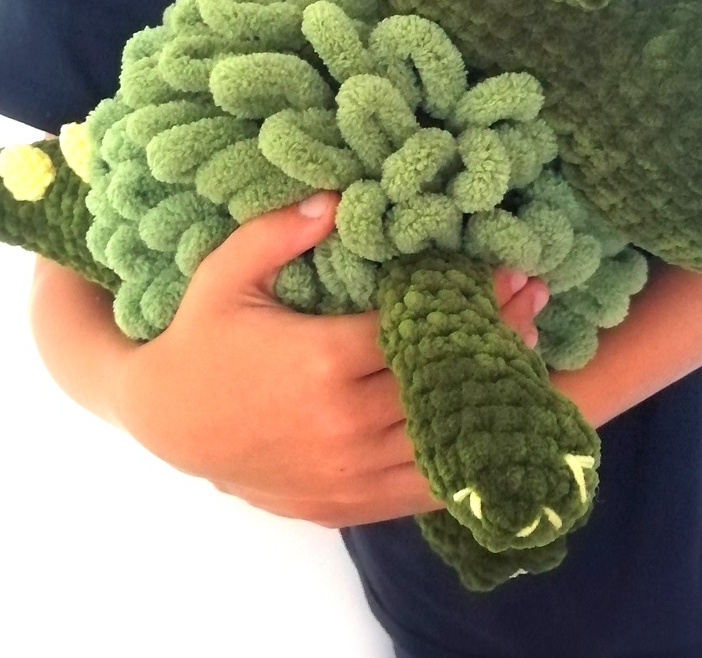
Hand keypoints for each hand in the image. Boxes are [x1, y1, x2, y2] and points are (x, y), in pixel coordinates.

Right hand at [111, 193, 547, 526]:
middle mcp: (345, 422)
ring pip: (445, 437)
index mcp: (322, 361)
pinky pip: (422, 488)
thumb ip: (278, 233)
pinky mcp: (346, 503)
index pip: (422, 329)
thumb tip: (335, 198)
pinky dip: (464, 458)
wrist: (167, 422)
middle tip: (534, 305)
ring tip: (528, 357)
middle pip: (445, 380)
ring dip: (493, 396)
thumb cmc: (201, 340)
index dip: (475, 301)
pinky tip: (491, 425)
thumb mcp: (225, 275)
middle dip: (498, 338)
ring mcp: (349, 471)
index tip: (512, 274)